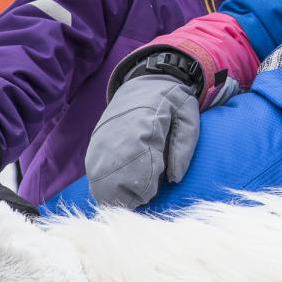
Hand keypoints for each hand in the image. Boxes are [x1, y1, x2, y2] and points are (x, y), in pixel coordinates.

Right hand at [86, 72, 201, 207]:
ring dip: (115, 194)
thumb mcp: (188, 117)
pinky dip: (105, 186)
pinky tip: (121, 185)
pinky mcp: (94, 146)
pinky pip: (93, 175)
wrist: (145, 84)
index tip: (154, 190)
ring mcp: (100, 142)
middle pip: (113, 182)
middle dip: (129, 196)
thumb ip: (184, 147)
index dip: (145, 188)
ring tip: (134, 191)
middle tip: (144, 194)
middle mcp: (115, 138)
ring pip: (99, 182)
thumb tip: (174, 179)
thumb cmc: (171, 103)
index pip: (137, 170)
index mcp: (141, 129)